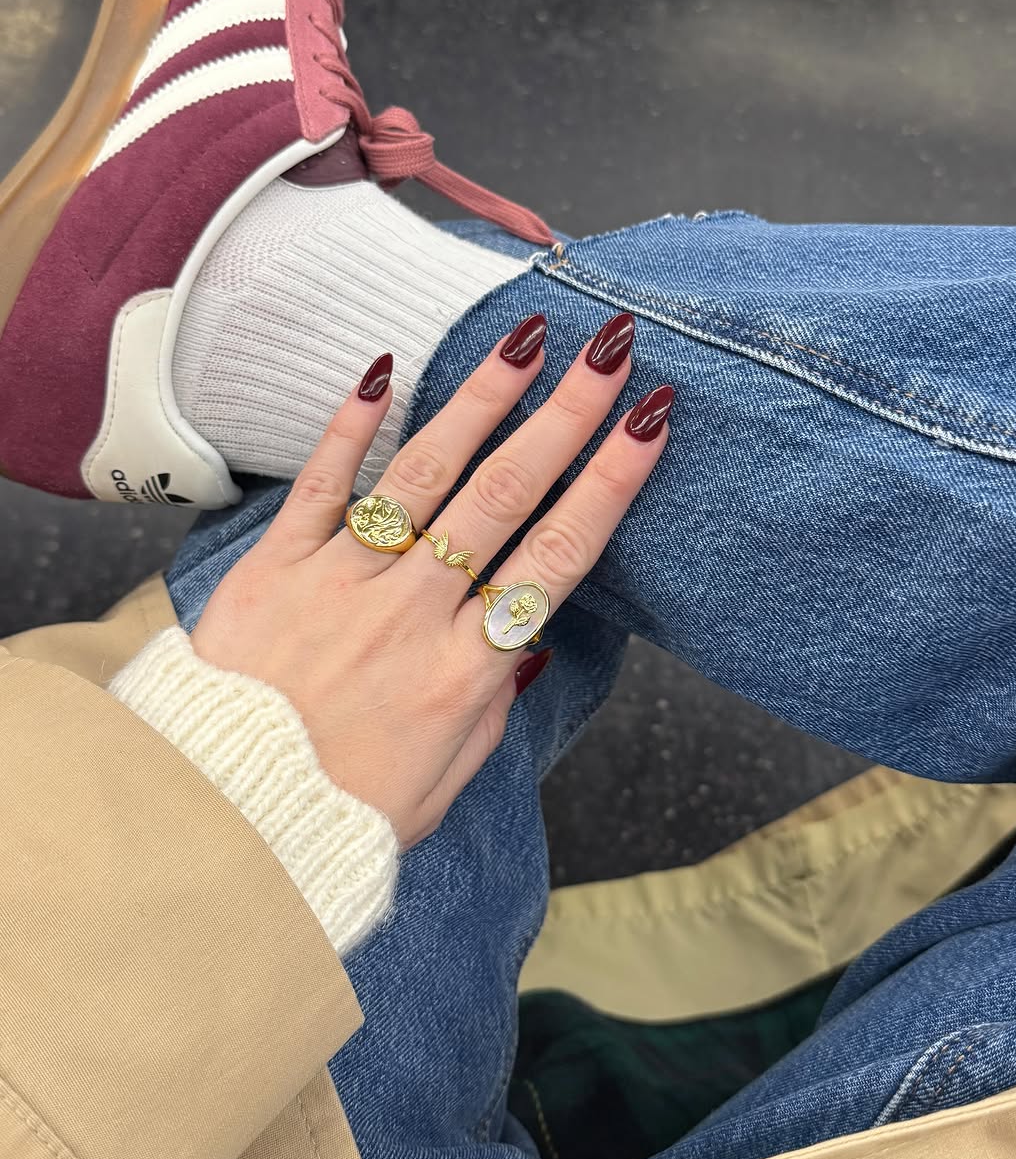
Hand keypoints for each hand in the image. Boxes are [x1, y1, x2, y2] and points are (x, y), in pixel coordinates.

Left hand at [191, 312, 671, 847]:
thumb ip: (490, 708)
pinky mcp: (273, 568)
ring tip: (525, 338)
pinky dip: (352, 424)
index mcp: (463, 672)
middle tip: (610, 350)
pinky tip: (386, 369)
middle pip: (504, 495)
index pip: (556, 558)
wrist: (223, 821)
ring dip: (481, 398)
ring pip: (422, 473)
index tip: (649, 421)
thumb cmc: (336, 817)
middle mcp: (411, 614)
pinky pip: (320, 483)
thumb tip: (523, 642)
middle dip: (565, 416)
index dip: (609, 483)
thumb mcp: (442, 785)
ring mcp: (340, 583)